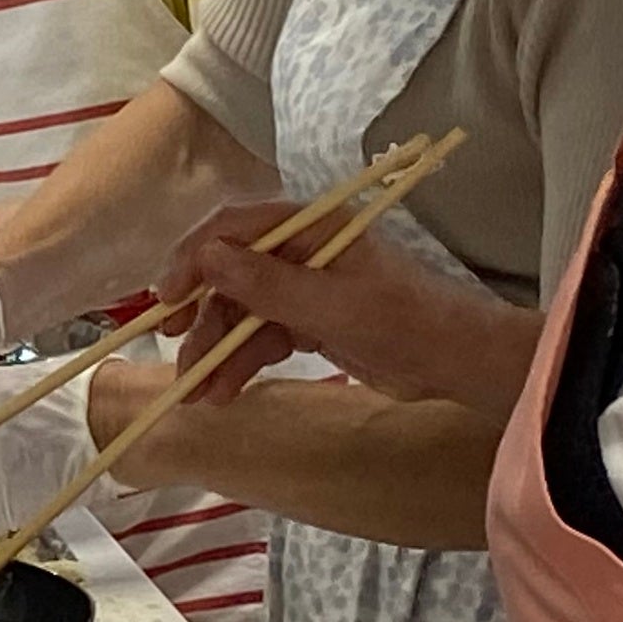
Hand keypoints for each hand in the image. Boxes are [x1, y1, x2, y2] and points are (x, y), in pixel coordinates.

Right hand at [157, 198, 540, 416]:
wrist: (454, 363)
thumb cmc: (402, 322)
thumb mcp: (331, 306)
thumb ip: (267, 284)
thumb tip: (206, 258)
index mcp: (308, 227)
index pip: (232, 230)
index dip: (193, 261)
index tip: (168, 301)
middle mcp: (298, 251)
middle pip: (229, 276)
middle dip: (202, 319)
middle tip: (176, 353)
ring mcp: (302, 288)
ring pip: (240, 314)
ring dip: (217, 352)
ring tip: (198, 395)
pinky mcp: (308, 323)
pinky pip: (260, 338)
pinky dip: (240, 364)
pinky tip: (222, 392)